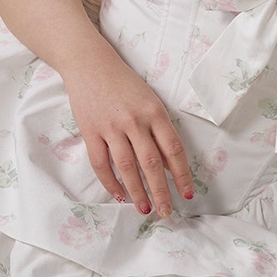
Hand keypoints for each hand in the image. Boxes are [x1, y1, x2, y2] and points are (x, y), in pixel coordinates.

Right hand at [64, 40, 193, 216]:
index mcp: (154, 111)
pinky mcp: (90, 131)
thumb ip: (159, 130)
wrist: (89, 63)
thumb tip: (169, 165)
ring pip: (127, 167)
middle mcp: (134, 120)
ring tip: (144, 208)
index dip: (182, 174)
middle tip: (167, 212)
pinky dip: (110, 182)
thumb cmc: (124, 83)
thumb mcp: (149, 100)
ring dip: (137, 191)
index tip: (188, 194)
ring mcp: (111, 127)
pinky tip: (119, 195)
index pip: (173, 149)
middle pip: (151, 163)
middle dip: (161, 191)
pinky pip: (101, 163)